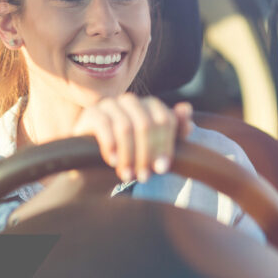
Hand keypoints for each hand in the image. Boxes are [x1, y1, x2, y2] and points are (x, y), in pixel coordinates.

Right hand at [71, 94, 193, 183]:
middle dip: (146, 153)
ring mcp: (109, 104)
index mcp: (149, 105)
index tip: (162, 168)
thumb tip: (186, 108)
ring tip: (128, 175)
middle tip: (144, 177)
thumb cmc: (130, 154)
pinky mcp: (91, 113)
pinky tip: (113, 162)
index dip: (165, 145)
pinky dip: (110, 146)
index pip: (165, 119)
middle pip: (146, 124)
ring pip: (125, 126)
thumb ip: (175, 130)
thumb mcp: (155, 147)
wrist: (94, 162)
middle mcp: (130, 100)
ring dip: (128, 155)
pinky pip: (103, 125)